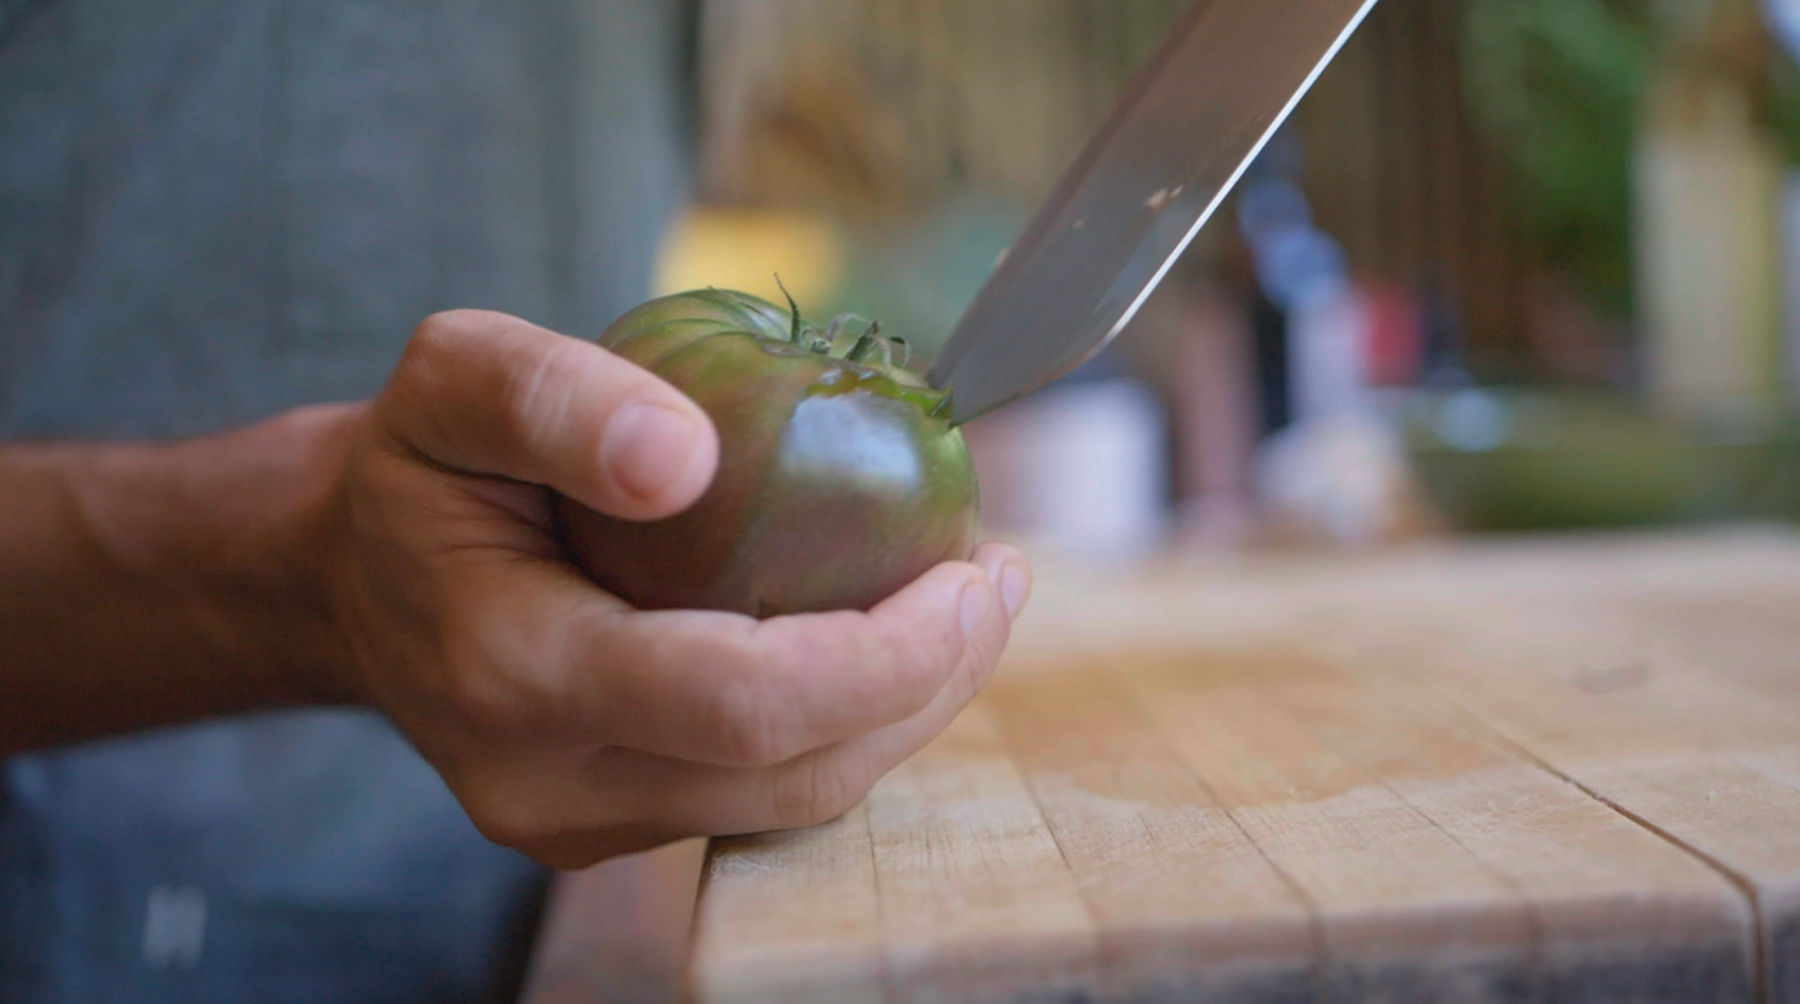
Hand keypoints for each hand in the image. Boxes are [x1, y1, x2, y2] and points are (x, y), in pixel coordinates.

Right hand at [311, 310, 1030, 868]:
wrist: (349, 577)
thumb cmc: (417, 468)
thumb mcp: (452, 380)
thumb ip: (554, 401)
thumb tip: (687, 458)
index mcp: (507, 673)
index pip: (741, 705)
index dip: (886, 655)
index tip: (974, 571)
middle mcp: (542, 783)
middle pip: (792, 777)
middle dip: (927, 687)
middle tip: (996, 580)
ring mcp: (575, 826)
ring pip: (792, 802)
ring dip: (904, 709)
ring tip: (968, 602)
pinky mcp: (609, 830)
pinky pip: (763, 793)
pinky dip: (847, 721)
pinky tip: (888, 637)